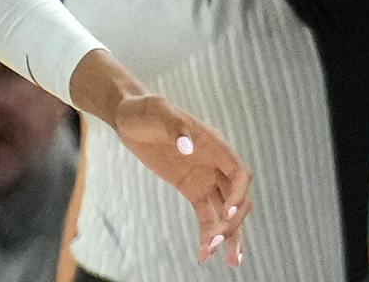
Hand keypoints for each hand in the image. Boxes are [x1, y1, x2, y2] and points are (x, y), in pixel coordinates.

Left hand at [110, 92, 251, 266]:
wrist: (128, 116)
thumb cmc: (144, 109)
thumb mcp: (157, 110)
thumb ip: (175, 126)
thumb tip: (187, 147)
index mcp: (214, 145)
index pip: (240, 173)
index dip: (239, 194)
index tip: (228, 212)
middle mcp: (216, 164)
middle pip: (238, 198)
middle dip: (234, 222)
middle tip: (218, 242)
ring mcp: (206, 178)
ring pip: (226, 212)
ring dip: (228, 235)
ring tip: (227, 260)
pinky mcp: (192, 189)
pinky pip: (206, 215)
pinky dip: (208, 233)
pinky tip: (204, 253)